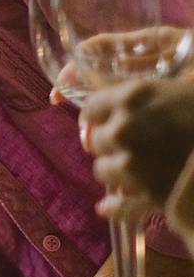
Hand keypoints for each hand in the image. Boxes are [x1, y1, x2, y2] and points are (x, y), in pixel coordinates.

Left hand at [81, 78, 193, 220]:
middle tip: (131, 144)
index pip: (91, 107)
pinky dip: (114, 206)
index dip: (101, 114)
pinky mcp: (148, 196)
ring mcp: (134, 164)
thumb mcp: (188, 78)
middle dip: (111, 143)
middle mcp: (126, 129)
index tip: (108, 119)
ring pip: (103, 171)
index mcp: (132, 96)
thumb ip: (153, 76)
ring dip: (116, 171)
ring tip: (137, 168)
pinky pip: (117, 206)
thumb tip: (95, 70)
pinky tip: (110, 205)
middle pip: (96, 140)